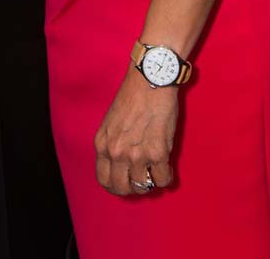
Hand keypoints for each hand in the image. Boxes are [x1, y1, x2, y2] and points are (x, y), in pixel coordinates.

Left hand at [94, 67, 176, 195]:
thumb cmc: (132, 96)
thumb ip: (113, 143)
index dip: (115, 186)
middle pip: (122, 188)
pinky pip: (163, 180)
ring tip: (155, 170)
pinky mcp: (158, 153)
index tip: (125, 184)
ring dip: (151, 182)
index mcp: (102, 143)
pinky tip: (167, 167)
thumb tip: (121, 164)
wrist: (150, 80)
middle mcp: (116, 152)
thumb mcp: (111, 121)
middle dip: (133, 189)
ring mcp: (137, 155)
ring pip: (143, 187)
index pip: (104, 180)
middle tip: (142, 180)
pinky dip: (166, 178)